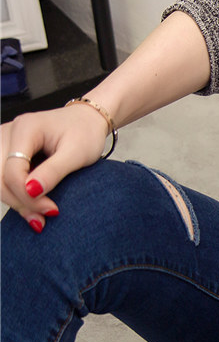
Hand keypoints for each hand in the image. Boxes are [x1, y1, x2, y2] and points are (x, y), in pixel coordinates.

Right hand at [1, 104, 108, 231]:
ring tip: (38, 217)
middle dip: (19, 202)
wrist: (86, 122)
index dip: (27, 194)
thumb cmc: (85, 134)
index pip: (13, 168)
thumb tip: (31, 191)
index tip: (52, 210)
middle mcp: (8, 132)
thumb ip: (53, 171)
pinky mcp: (6, 153)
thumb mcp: (77, 154)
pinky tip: (32, 207)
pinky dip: (14, 195)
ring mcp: (4, 142)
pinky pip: (2, 178)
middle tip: (44, 219)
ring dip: (14, 202)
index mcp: (26, 128)